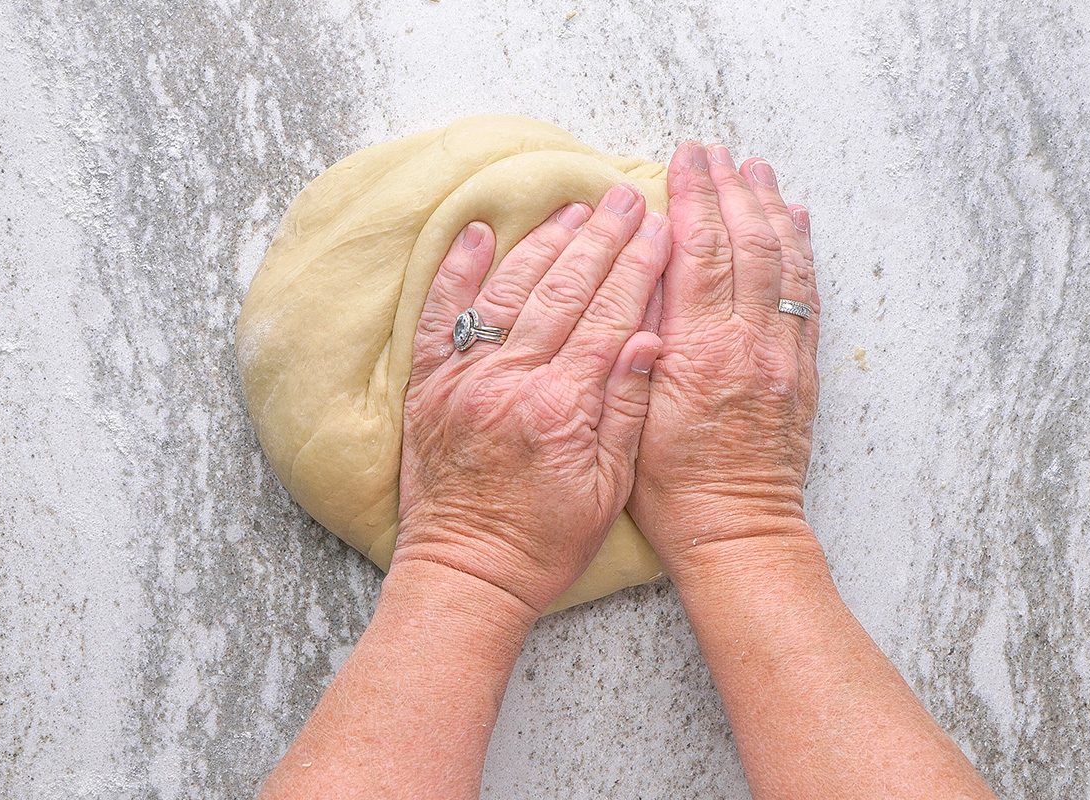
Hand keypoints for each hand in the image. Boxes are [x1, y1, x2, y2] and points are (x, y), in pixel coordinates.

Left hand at [394, 185, 669, 615]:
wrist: (466, 574)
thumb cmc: (544, 542)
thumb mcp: (608, 489)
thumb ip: (626, 409)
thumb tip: (648, 339)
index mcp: (562, 406)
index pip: (609, 317)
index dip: (638, 269)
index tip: (660, 229)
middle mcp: (510, 381)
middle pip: (564, 291)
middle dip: (601, 239)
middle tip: (625, 198)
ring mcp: (463, 379)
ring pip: (508, 291)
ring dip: (544, 244)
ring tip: (574, 208)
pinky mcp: (429, 386)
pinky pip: (442, 316)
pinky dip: (457, 271)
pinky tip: (476, 232)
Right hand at [629, 142, 821, 579]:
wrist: (736, 534)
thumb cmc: (672, 489)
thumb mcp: (632, 417)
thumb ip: (641, 344)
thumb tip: (649, 277)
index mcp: (702, 352)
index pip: (701, 252)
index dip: (694, 198)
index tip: (684, 160)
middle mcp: (751, 345)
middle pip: (745, 245)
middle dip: (730, 190)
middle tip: (716, 152)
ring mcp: (783, 358)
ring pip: (783, 264)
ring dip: (770, 210)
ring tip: (757, 170)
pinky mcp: (801, 374)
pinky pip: (807, 299)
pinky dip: (802, 254)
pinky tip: (797, 224)